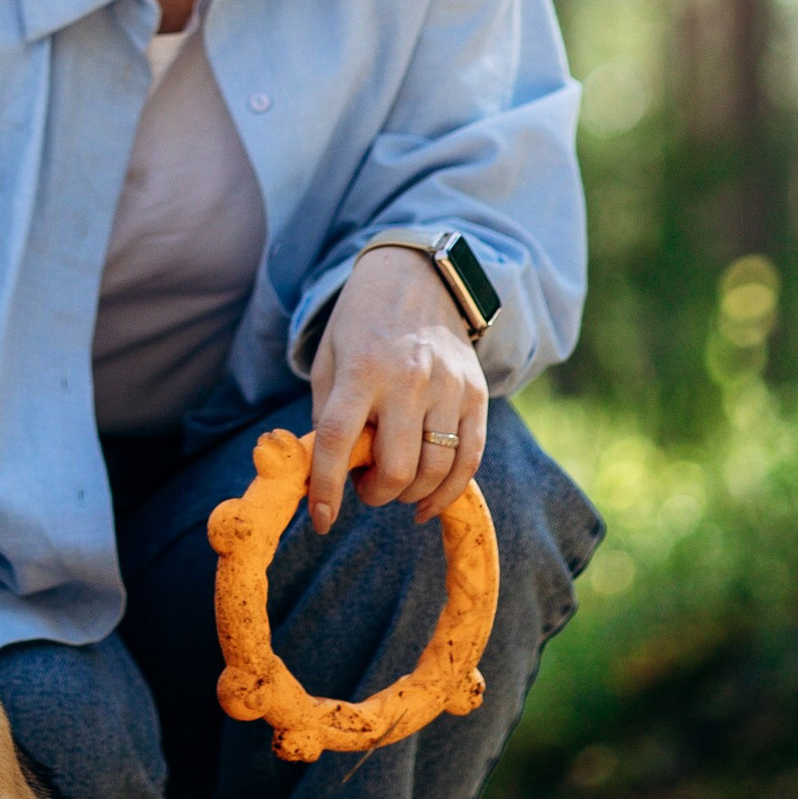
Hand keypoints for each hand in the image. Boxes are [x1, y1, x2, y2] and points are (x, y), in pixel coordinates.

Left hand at [304, 245, 487, 531]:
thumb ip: (327, 413)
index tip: (321, 520)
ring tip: (392, 486)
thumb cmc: (361, 324)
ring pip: (435, 470)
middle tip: (364, 487)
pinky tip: (427, 504)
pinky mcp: (476, 393)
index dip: (327, 487)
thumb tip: (326, 472)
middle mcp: (408, 379)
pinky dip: (449, 491)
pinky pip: (470, 458)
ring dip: (409, 495)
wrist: (418, 277)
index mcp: (361, 369)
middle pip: (396, 466)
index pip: (340, 439)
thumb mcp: (329, 358)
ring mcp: (448, 387)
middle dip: (375, 494)